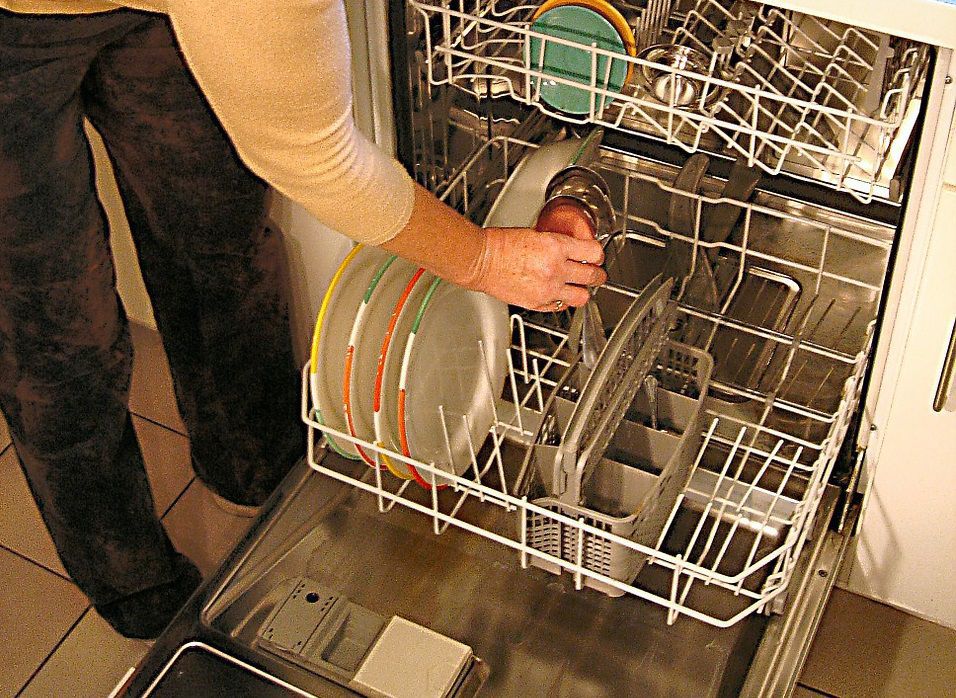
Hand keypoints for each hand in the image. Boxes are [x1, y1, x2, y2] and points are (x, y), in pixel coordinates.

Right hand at [464, 226, 606, 309]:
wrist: (481, 261)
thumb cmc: (500, 245)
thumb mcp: (536, 234)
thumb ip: (557, 244)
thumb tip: (571, 250)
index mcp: (556, 247)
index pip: (593, 252)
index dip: (598, 254)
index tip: (597, 255)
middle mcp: (556, 269)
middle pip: (592, 276)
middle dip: (598, 275)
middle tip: (597, 274)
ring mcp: (548, 289)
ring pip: (582, 297)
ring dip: (583, 291)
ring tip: (580, 287)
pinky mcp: (537, 303)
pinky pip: (560, 306)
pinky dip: (562, 301)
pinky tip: (559, 294)